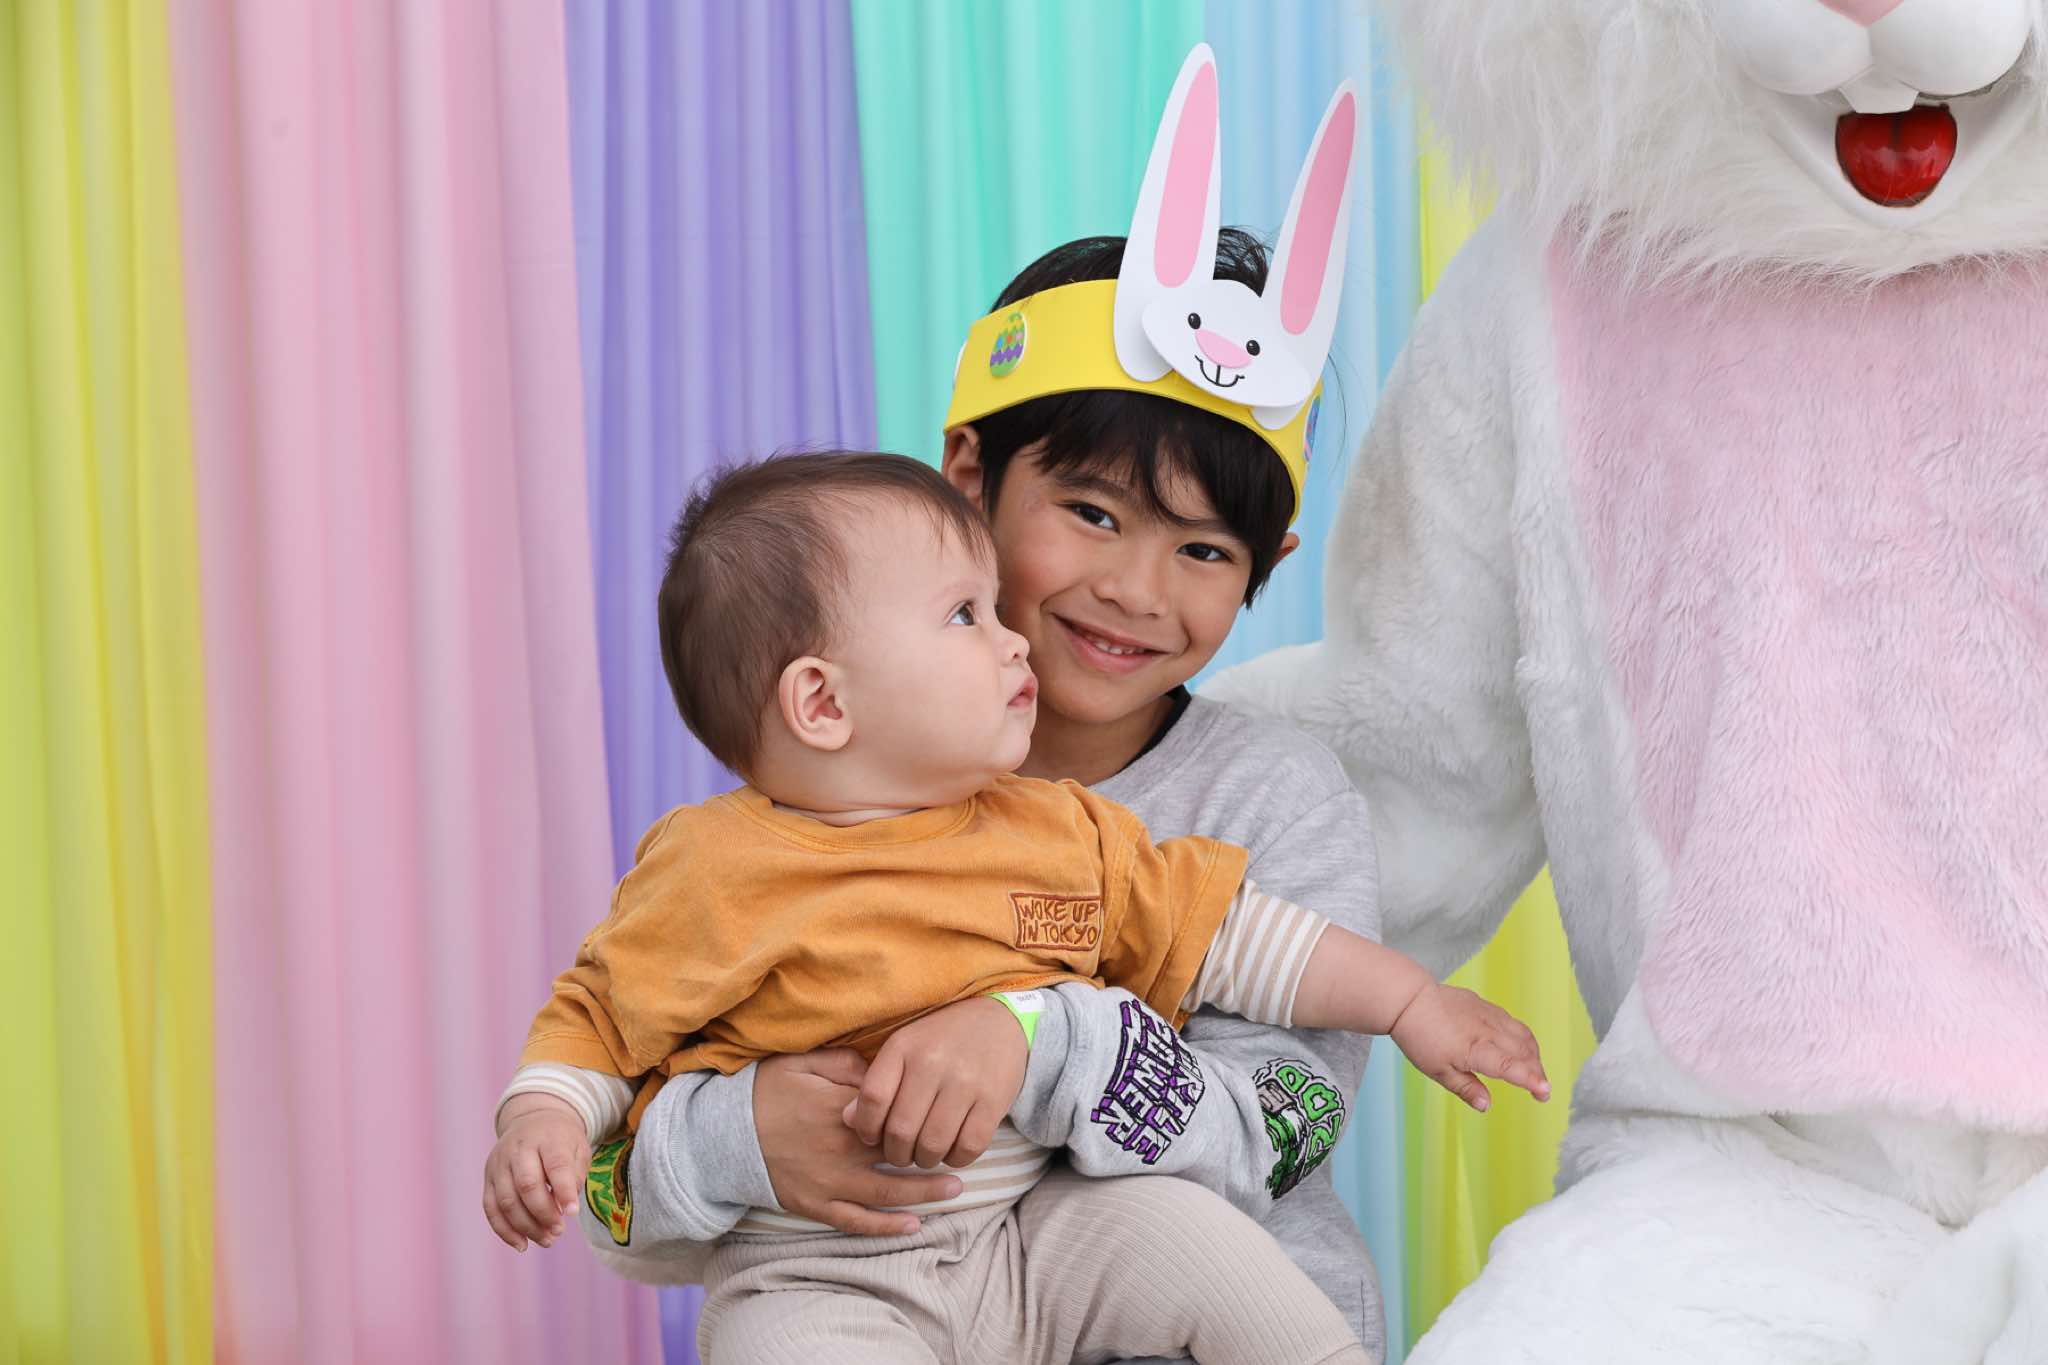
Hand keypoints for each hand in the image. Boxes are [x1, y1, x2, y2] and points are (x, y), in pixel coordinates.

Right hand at [483, 1094, 588, 1250]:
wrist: (531, 1120)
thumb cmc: (560, 1140)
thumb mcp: (578, 1149)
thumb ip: (575, 1175)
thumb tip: (566, 1208)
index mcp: (547, 1137)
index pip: (556, 1165)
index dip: (564, 1191)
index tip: (573, 1214)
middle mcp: (519, 1149)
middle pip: (526, 1184)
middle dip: (543, 1213)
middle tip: (559, 1231)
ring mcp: (499, 1164)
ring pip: (507, 1200)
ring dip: (526, 1227)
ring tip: (547, 1240)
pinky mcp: (488, 1178)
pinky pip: (491, 1208)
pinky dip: (505, 1230)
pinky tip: (522, 1244)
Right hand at [754, 1049, 964, 1235]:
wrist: (720, 1134)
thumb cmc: (763, 1091)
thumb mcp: (802, 1061)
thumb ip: (845, 1064)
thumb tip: (881, 1071)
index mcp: (840, 1111)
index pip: (892, 1116)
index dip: (920, 1115)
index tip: (945, 1110)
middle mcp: (839, 1150)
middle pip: (899, 1156)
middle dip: (933, 1154)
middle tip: (966, 1151)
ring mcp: (828, 1182)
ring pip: (886, 1193)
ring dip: (924, 1194)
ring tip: (955, 1190)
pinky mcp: (814, 1205)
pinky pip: (855, 1221)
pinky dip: (885, 1226)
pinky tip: (913, 1225)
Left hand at [843, 996, 1028, 1168]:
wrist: (999, 1021)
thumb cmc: (942, 1039)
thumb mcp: (904, 1048)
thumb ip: (876, 1082)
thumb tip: (848, 1120)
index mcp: (904, 1047)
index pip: (872, 1098)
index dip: (865, 1128)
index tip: (871, 1137)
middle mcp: (933, 1063)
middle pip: (900, 1129)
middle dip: (895, 1154)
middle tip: (900, 1154)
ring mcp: (965, 1082)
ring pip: (932, 1144)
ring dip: (924, 1160)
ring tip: (924, 1154)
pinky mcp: (994, 1100)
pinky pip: (968, 1147)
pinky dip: (956, 1159)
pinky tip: (952, 1151)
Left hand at [1390, 983, 1550, 1111]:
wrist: (1409, 1000)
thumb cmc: (1420, 1037)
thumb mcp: (1438, 1071)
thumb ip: (1466, 1088)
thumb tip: (1486, 1105)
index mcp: (1475, 1049)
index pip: (1511, 1067)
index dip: (1530, 1080)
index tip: (1544, 1092)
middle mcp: (1487, 1030)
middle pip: (1524, 1053)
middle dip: (1537, 1073)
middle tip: (1541, 1092)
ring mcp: (1489, 1015)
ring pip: (1523, 1036)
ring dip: (1534, 1056)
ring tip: (1535, 1072)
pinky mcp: (1486, 1006)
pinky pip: (1513, 1022)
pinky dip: (1524, 1038)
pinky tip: (1522, 1048)